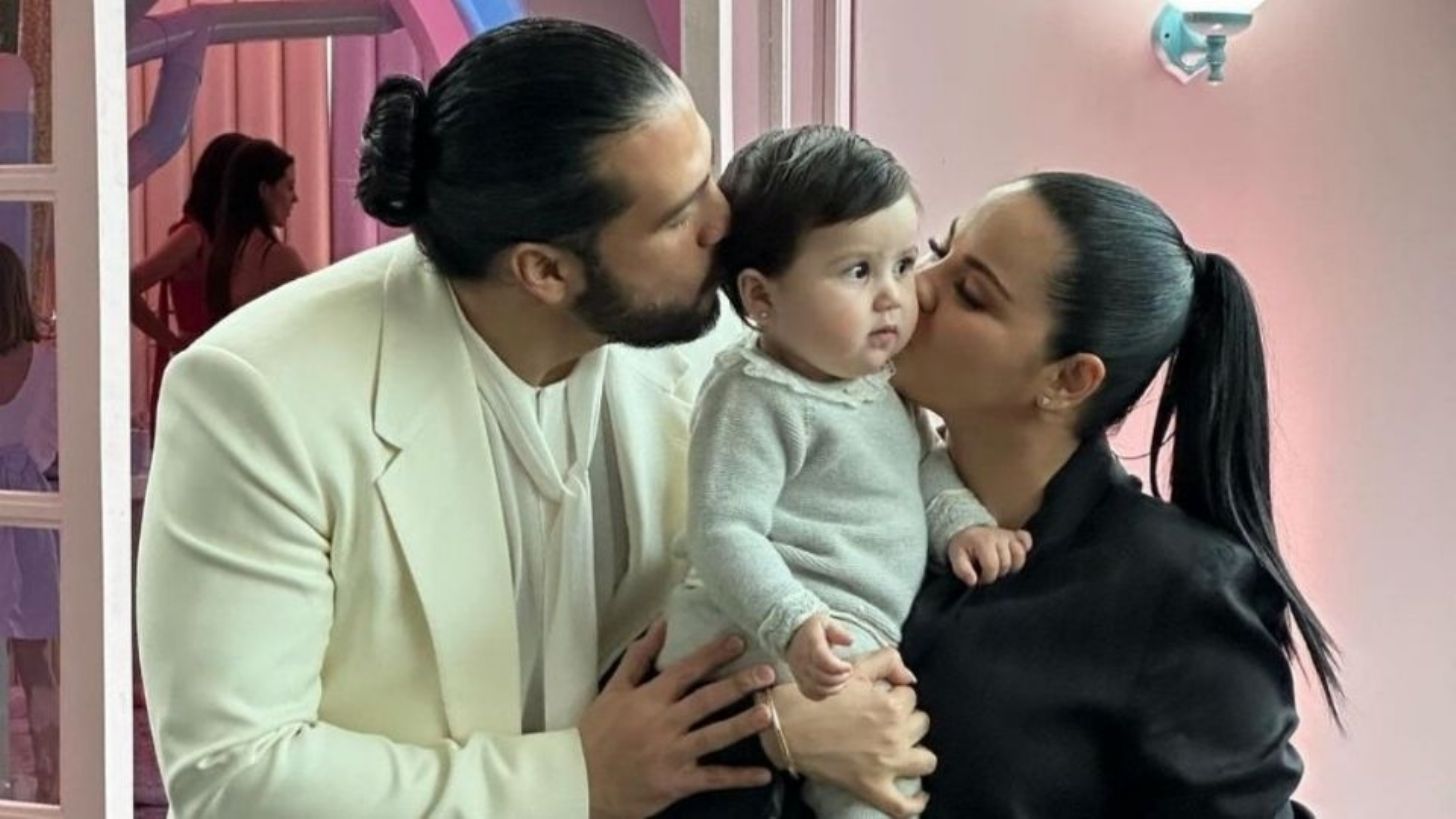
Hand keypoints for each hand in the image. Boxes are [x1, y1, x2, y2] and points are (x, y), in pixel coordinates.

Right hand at [580, 620, 777, 818]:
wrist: (579, 780)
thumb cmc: (596, 735)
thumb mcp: (612, 691)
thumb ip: (638, 658)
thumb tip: (660, 625)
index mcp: (649, 699)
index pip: (686, 670)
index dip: (713, 654)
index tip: (739, 641)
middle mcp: (664, 724)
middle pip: (707, 699)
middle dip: (739, 684)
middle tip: (767, 673)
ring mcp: (671, 754)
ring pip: (713, 736)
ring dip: (742, 725)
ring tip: (769, 714)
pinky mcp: (676, 782)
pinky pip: (712, 779)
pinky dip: (738, 778)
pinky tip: (764, 775)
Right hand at [769, 648, 934, 817]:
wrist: (786, 727)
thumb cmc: (817, 697)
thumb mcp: (853, 670)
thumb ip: (886, 661)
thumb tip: (910, 677)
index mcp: (890, 705)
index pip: (910, 697)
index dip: (896, 695)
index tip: (881, 698)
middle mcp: (893, 735)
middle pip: (921, 724)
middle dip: (907, 719)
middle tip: (886, 720)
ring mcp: (886, 765)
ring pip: (925, 761)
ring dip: (917, 752)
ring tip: (904, 749)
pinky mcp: (872, 788)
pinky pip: (904, 805)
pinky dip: (915, 803)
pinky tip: (919, 796)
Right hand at [786, 614, 854, 699]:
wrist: (792, 636)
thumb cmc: (813, 629)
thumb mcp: (825, 623)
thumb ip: (838, 632)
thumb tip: (851, 641)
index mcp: (810, 644)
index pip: (824, 661)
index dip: (839, 667)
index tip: (848, 666)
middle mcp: (802, 660)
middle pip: (822, 678)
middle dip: (840, 678)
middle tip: (848, 672)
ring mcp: (799, 673)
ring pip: (818, 689)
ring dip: (835, 688)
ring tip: (843, 680)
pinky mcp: (799, 681)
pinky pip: (811, 694)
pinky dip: (824, 694)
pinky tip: (832, 686)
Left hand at [948, 526, 1031, 585]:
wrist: (967, 531)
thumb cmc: (963, 546)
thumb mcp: (956, 557)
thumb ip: (962, 570)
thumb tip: (973, 581)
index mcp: (983, 542)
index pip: (992, 566)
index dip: (987, 577)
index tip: (980, 577)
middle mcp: (998, 536)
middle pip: (1006, 563)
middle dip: (997, 572)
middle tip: (987, 571)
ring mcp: (1007, 535)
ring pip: (1019, 554)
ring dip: (1011, 565)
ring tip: (1000, 566)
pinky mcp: (1014, 535)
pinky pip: (1026, 539)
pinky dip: (1025, 546)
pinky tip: (1017, 553)